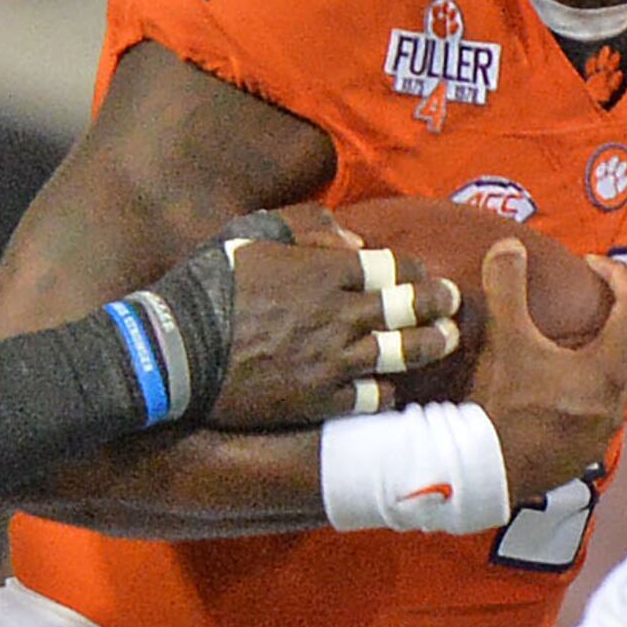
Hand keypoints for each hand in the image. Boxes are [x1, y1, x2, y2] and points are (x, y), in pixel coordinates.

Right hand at [196, 206, 466, 429]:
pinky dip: (388, 391)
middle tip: (452, 305)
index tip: (427, 277)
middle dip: (440, 305)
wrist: (174, 350)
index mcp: (324, 270)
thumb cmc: (210, 283)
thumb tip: (357, 239)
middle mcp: (338, 315)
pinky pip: (371, 397)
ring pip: (402, 353)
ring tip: (445, 341)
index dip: (418, 273)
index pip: (394, 268)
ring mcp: (331, 360)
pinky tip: (394, 386)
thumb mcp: (253, 232)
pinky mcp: (318, 399)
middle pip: (410, 309)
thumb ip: (309, 226)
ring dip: (430, 346)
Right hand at [463, 242, 626, 502]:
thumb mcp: (505, 342)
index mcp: (607, 370)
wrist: (486, 477)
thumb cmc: (501, 409)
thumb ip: (508, 288)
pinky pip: (602, 409)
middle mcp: (616, 402)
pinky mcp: (587, 451)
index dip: (619, 275)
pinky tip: (556, 386)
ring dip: (605, 354)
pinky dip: (589, 388)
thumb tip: (509, 246)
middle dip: (618, 316)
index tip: (589, 266)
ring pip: (621, 380)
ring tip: (569, 343)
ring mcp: (604, 431)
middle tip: (584, 302)